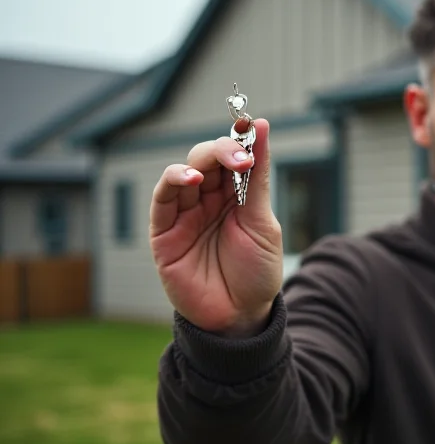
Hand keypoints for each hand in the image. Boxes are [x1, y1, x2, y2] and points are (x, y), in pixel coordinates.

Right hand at [149, 119, 282, 337]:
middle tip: (242, 157)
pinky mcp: (164, 232)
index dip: (239, 140)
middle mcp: (208, 200)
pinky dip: (173, 181)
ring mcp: (185, 215)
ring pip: (183, 172)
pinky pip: (162, 199)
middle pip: (207, 159)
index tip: (251, 126)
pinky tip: (193, 178)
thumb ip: (257, 177)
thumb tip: (260, 126)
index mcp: (236, 196)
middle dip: (224, 150)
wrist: (240, 317)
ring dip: (202, 161)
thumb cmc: (256, 272)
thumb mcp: (263, 222)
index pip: (232, 157)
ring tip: (225, 164)